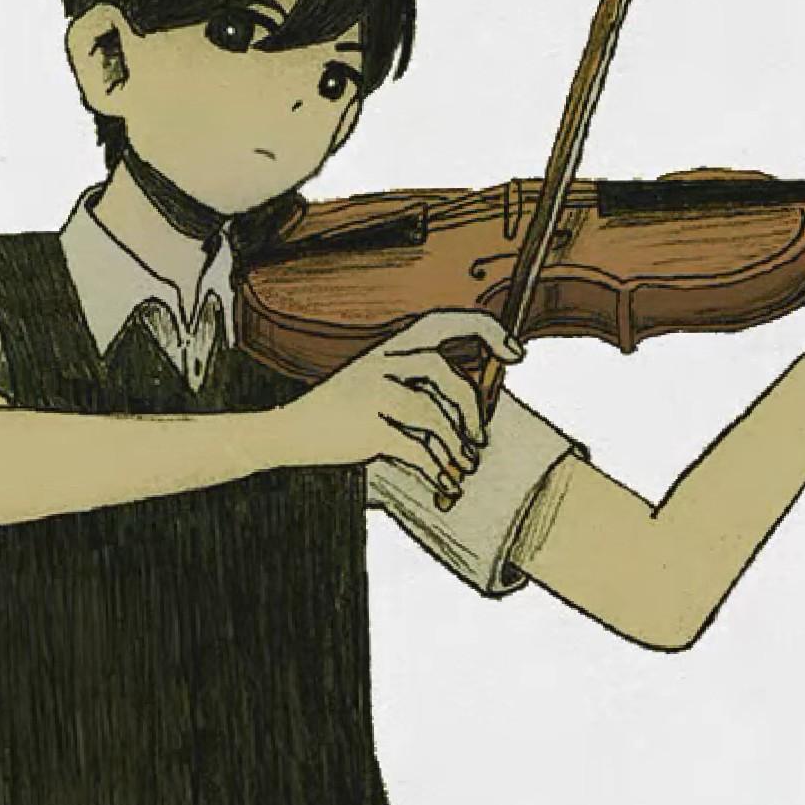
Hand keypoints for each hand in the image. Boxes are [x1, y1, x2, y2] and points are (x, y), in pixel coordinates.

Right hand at [284, 311, 524, 496]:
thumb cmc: (340, 411)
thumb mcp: (374, 380)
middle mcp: (381, 362)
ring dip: (457, 446)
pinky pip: (417, 449)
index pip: (443, 322)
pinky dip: (437, 469)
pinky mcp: (367, 429)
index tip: (516, 352)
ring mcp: (372, 394)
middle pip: (445, 373)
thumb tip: (473, 404)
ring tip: (463, 465)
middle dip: (474, 408)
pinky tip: (444, 482)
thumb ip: (416, 382)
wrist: (289, 432)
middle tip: (480, 436)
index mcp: (387, 348)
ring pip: (435, 416)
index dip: (486, 331)